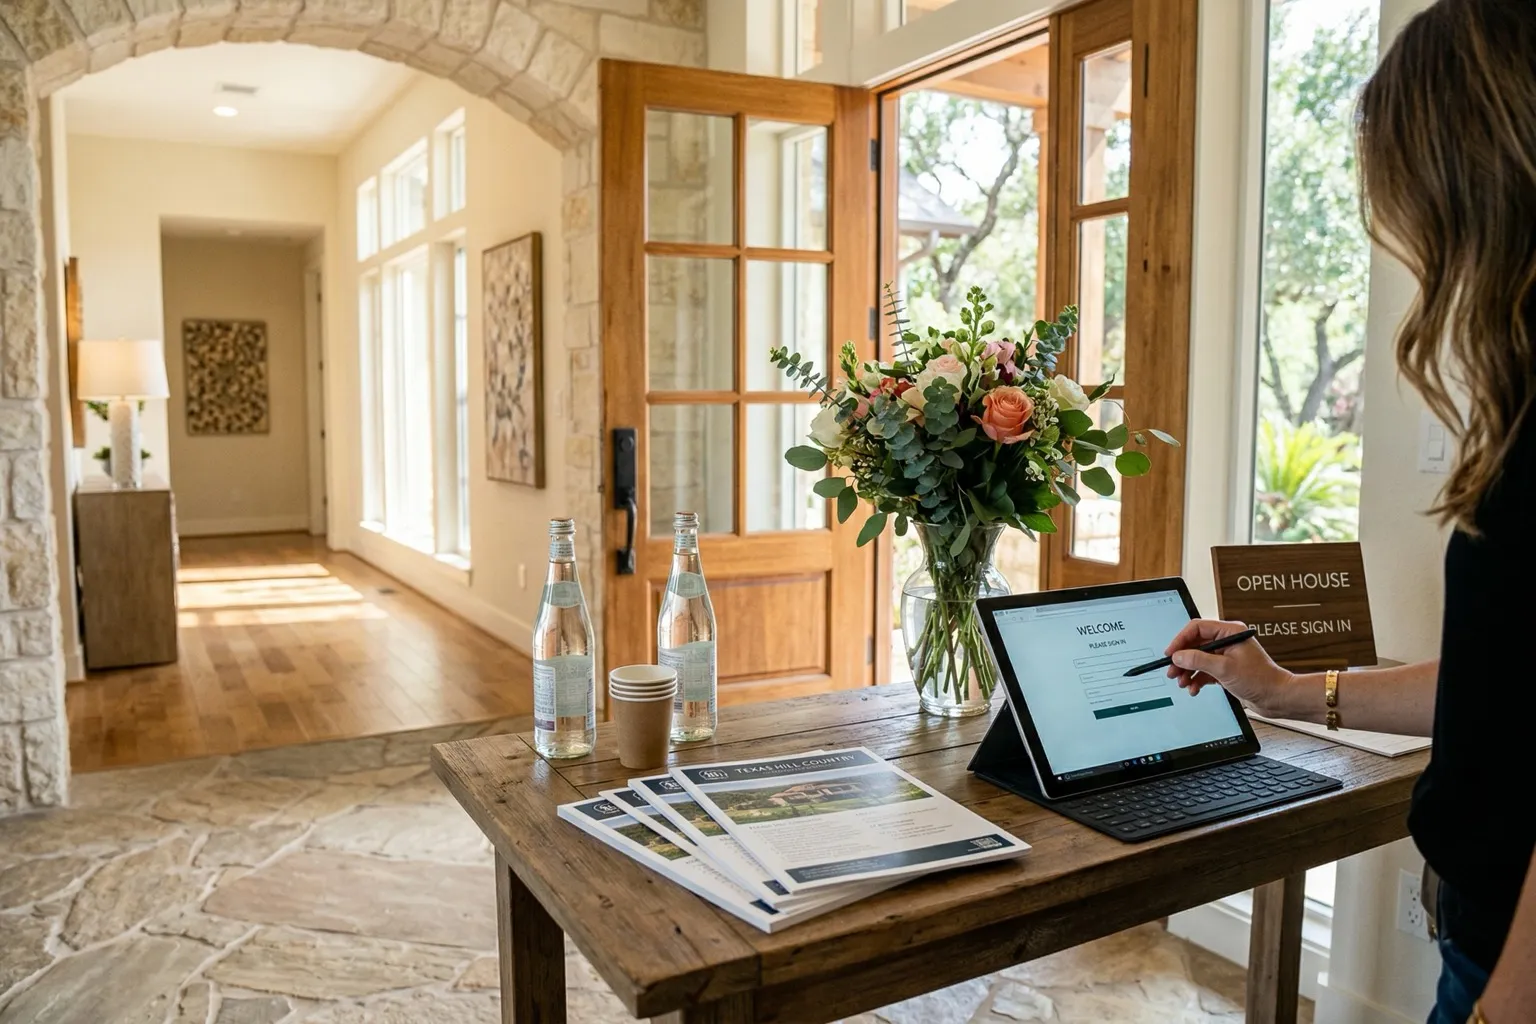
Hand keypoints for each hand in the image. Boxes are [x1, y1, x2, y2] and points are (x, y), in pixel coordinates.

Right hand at [1164, 619, 1293, 716]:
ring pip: (1198, 659)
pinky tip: (1194, 688)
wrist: (1276, 698)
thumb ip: (1198, 660)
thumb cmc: (1260, 680)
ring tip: (1183, 683)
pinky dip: (1197, 680)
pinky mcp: (1225, 669)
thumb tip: (1178, 657)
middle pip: (1195, 645)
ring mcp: (1226, 656)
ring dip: (1188, 672)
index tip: (1170, 654)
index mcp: (1230, 632)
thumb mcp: (1224, 669)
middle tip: (1172, 671)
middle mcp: (1227, 641)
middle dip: (1182, 660)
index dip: (1180, 640)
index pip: (1197, 628)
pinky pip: (1204, 671)